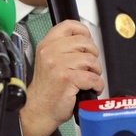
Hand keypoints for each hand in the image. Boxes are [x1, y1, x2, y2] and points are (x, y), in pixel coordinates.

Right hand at [19, 20, 102, 135]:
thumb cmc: (46, 89)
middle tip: (90, 65)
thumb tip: (85, 42)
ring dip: (96, 70)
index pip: (69, 26)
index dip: (83, 32)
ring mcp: (58, 65)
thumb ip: (62, 49)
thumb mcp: (48, 62)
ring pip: (90, 59)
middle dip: (93, 54)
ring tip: (90, 77)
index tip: (88, 41)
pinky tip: (92, 88)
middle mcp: (50, 52)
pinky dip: (97, 84)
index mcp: (46, 45)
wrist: (38, 110)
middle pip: (84, 42)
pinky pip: (92, 77)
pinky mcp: (67, 79)